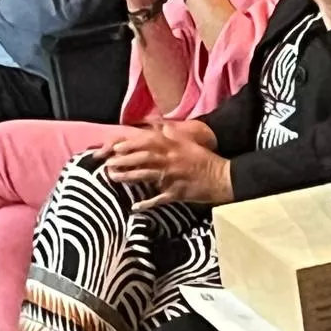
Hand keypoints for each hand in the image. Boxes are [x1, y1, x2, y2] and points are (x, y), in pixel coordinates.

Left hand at [99, 121, 233, 209]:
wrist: (222, 178)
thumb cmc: (204, 159)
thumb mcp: (189, 141)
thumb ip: (171, 132)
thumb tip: (157, 123)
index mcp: (174, 147)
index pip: (148, 143)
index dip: (130, 145)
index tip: (115, 148)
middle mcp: (171, 160)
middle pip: (143, 159)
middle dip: (124, 161)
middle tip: (108, 165)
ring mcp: (173, 178)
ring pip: (146, 176)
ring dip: (129, 177)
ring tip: (114, 178)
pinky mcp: (177, 193)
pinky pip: (159, 199)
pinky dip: (146, 203)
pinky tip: (135, 207)